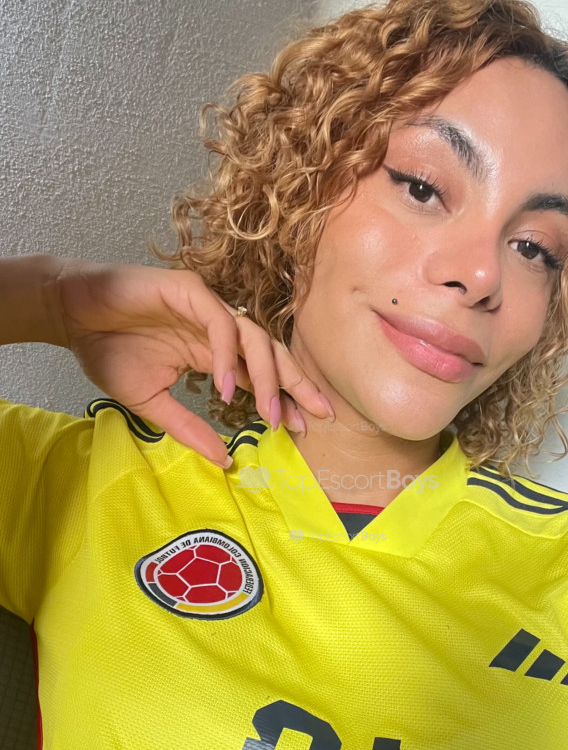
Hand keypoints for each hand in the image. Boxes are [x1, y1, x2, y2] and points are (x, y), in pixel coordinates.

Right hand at [49, 259, 333, 466]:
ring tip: (270, 413)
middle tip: (317, 415)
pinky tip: (228, 388)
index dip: (284, 399)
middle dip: (296, 385)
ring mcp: (206, 306)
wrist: (69, 315)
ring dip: (266, 377)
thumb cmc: (106, 351)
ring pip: (254, 337)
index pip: (260, 376)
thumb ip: (189, 428)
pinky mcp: (190, 290)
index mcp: (213, 353)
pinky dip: (228, 356)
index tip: (302, 428)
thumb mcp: (152, 403)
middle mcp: (217, 329)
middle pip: (270, 354)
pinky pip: (221, 323)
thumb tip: (223, 460)